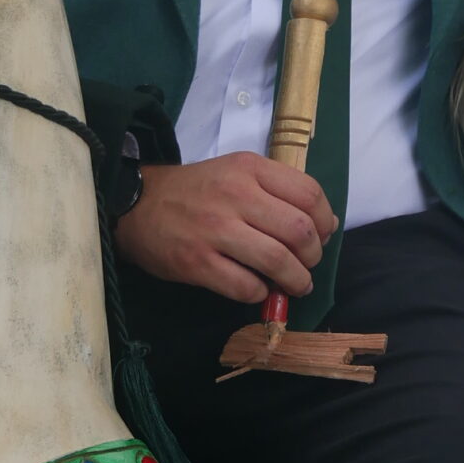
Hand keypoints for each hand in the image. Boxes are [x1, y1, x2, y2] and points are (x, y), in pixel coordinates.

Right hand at [114, 154, 336, 302]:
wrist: (137, 204)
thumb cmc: (195, 191)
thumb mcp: (236, 172)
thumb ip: (276, 191)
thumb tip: (323, 225)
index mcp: (249, 169)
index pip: (309, 194)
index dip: (326, 221)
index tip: (322, 235)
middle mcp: (236, 195)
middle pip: (300, 231)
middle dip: (313, 256)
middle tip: (307, 264)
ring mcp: (215, 230)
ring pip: (278, 261)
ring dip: (295, 280)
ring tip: (295, 285)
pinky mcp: (197, 262)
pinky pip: (246, 286)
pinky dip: (260, 293)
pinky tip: (258, 289)